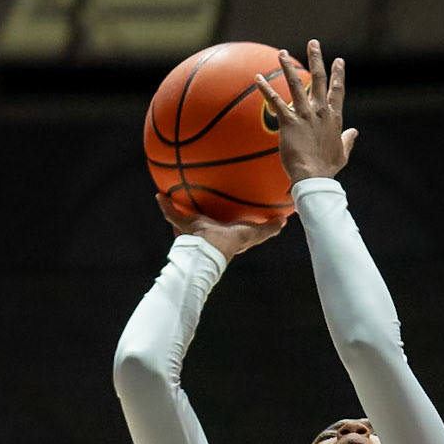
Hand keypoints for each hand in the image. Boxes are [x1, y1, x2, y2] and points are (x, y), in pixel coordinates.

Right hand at [156, 191, 287, 264]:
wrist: (208, 248)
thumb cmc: (231, 242)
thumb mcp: (254, 233)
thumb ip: (269, 228)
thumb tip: (284, 222)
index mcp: (221, 234)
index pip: (223, 225)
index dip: (223, 219)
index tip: (224, 211)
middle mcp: (205, 232)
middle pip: (202, 220)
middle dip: (199, 212)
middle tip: (198, 201)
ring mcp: (191, 230)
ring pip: (184, 217)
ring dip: (179, 209)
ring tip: (174, 195)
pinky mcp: (181, 224)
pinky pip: (171, 212)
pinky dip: (164, 205)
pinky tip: (159, 195)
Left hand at [254, 39, 357, 186]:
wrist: (314, 177)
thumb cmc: (327, 168)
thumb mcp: (342, 153)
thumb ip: (348, 140)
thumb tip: (355, 132)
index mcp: (334, 118)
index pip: (337, 91)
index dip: (338, 74)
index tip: (338, 60)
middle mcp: (320, 111)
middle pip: (319, 79)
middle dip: (316, 58)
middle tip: (313, 43)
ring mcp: (304, 115)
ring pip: (296, 83)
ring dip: (288, 66)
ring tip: (282, 53)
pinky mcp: (289, 122)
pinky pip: (276, 100)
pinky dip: (265, 88)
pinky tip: (257, 77)